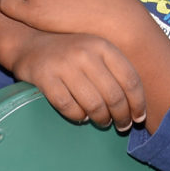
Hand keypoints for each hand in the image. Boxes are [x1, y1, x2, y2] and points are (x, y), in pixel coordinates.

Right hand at [14, 30, 147, 132]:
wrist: (30, 44)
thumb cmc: (71, 52)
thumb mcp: (96, 50)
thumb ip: (115, 70)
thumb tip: (137, 106)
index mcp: (103, 46)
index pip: (130, 79)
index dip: (138, 103)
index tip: (138, 117)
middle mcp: (85, 53)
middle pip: (114, 95)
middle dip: (122, 116)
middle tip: (122, 126)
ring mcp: (64, 65)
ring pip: (93, 104)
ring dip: (101, 119)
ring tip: (103, 122)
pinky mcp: (45, 78)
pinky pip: (68, 107)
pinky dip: (78, 116)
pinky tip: (81, 117)